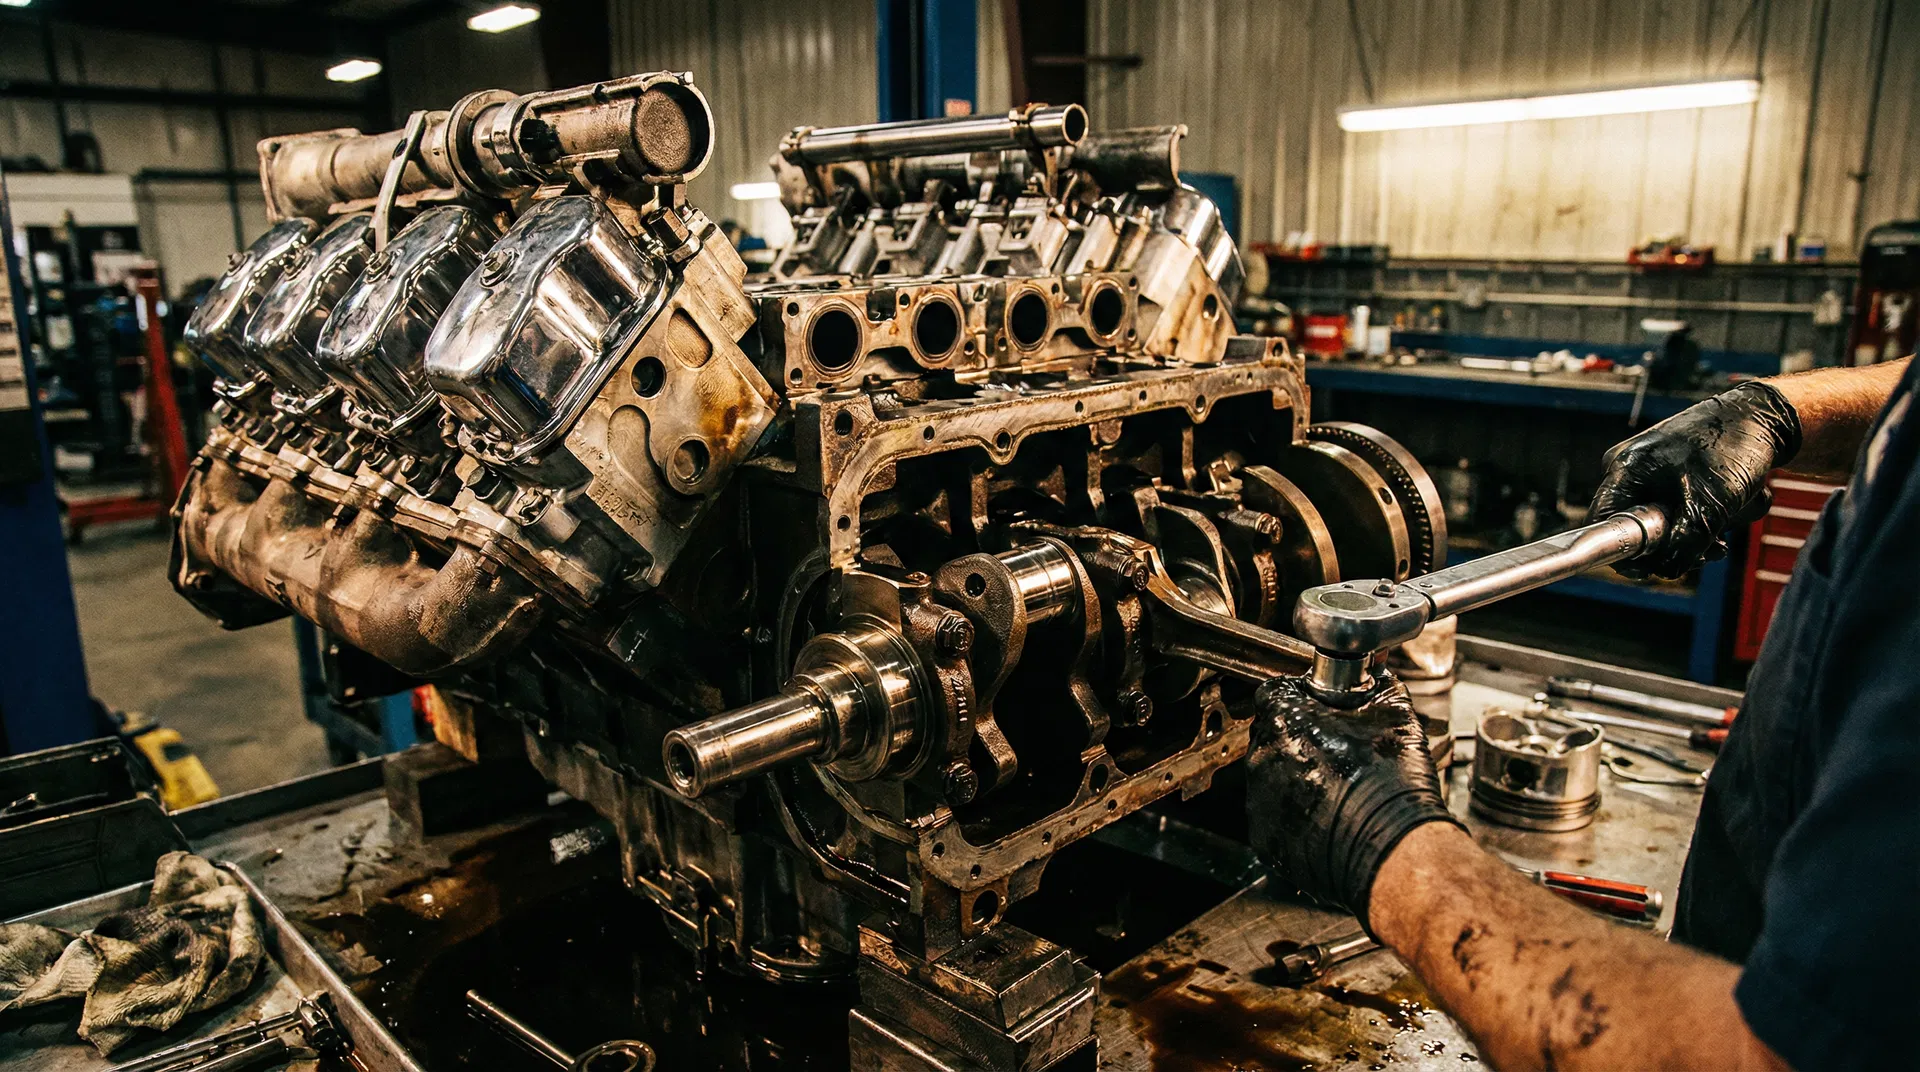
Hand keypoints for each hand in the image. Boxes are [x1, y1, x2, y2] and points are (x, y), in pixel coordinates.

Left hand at [1245, 674, 1460, 930]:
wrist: (1392, 849)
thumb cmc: (1391, 783)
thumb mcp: (1393, 713)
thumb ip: (1374, 684)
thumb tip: (1373, 673)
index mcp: (1284, 719)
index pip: (1274, 693)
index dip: (1297, 698)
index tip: (1316, 709)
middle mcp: (1261, 757)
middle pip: (1270, 735)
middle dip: (1296, 738)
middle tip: (1333, 751)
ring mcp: (1259, 801)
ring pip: (1269, 776)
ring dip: (1293, 777)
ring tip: (1334, 789)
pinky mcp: (1264, 838)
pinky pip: (1273, 817)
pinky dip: (1292, 816)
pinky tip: (1325, 817)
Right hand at [1590, 381, 1800, 578]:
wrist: (1765, 415)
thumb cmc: (1733, 448)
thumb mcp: (1710, 508)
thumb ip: (1684, 547)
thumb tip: (1666, 572)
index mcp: (1625, 469)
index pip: (1605, 522)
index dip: (1625, 553)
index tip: (1653, 570)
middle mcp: (1631, 467)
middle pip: (1638, 525)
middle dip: (1678, 543)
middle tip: (1711, 549)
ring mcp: (1652, 467)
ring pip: (1665, 519)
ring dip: (1700, 531)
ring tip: (1733, 521)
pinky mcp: (1673, 469)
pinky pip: (1680, 506)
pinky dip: (1707, 514)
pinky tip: (1734, 507)